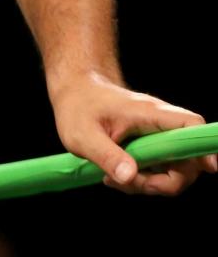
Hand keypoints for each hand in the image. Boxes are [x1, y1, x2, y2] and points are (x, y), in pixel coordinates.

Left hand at [49, 71, 216, 195]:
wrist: (74, 93)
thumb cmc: (77, 107)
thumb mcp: (82, 134)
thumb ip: (106, 155)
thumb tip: (130, 176)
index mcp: (149, 114)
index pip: (191, 125)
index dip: (204, 146)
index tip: (208, 167)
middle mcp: (161, 125)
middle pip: (189, 161)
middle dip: (164, 182)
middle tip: (128, 182)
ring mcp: (158, 138)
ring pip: (174, 172)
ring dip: (148, 184)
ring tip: (113, 178)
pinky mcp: (152, 148)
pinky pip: (159, 172)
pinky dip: (142, 181)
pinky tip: (115, 177)